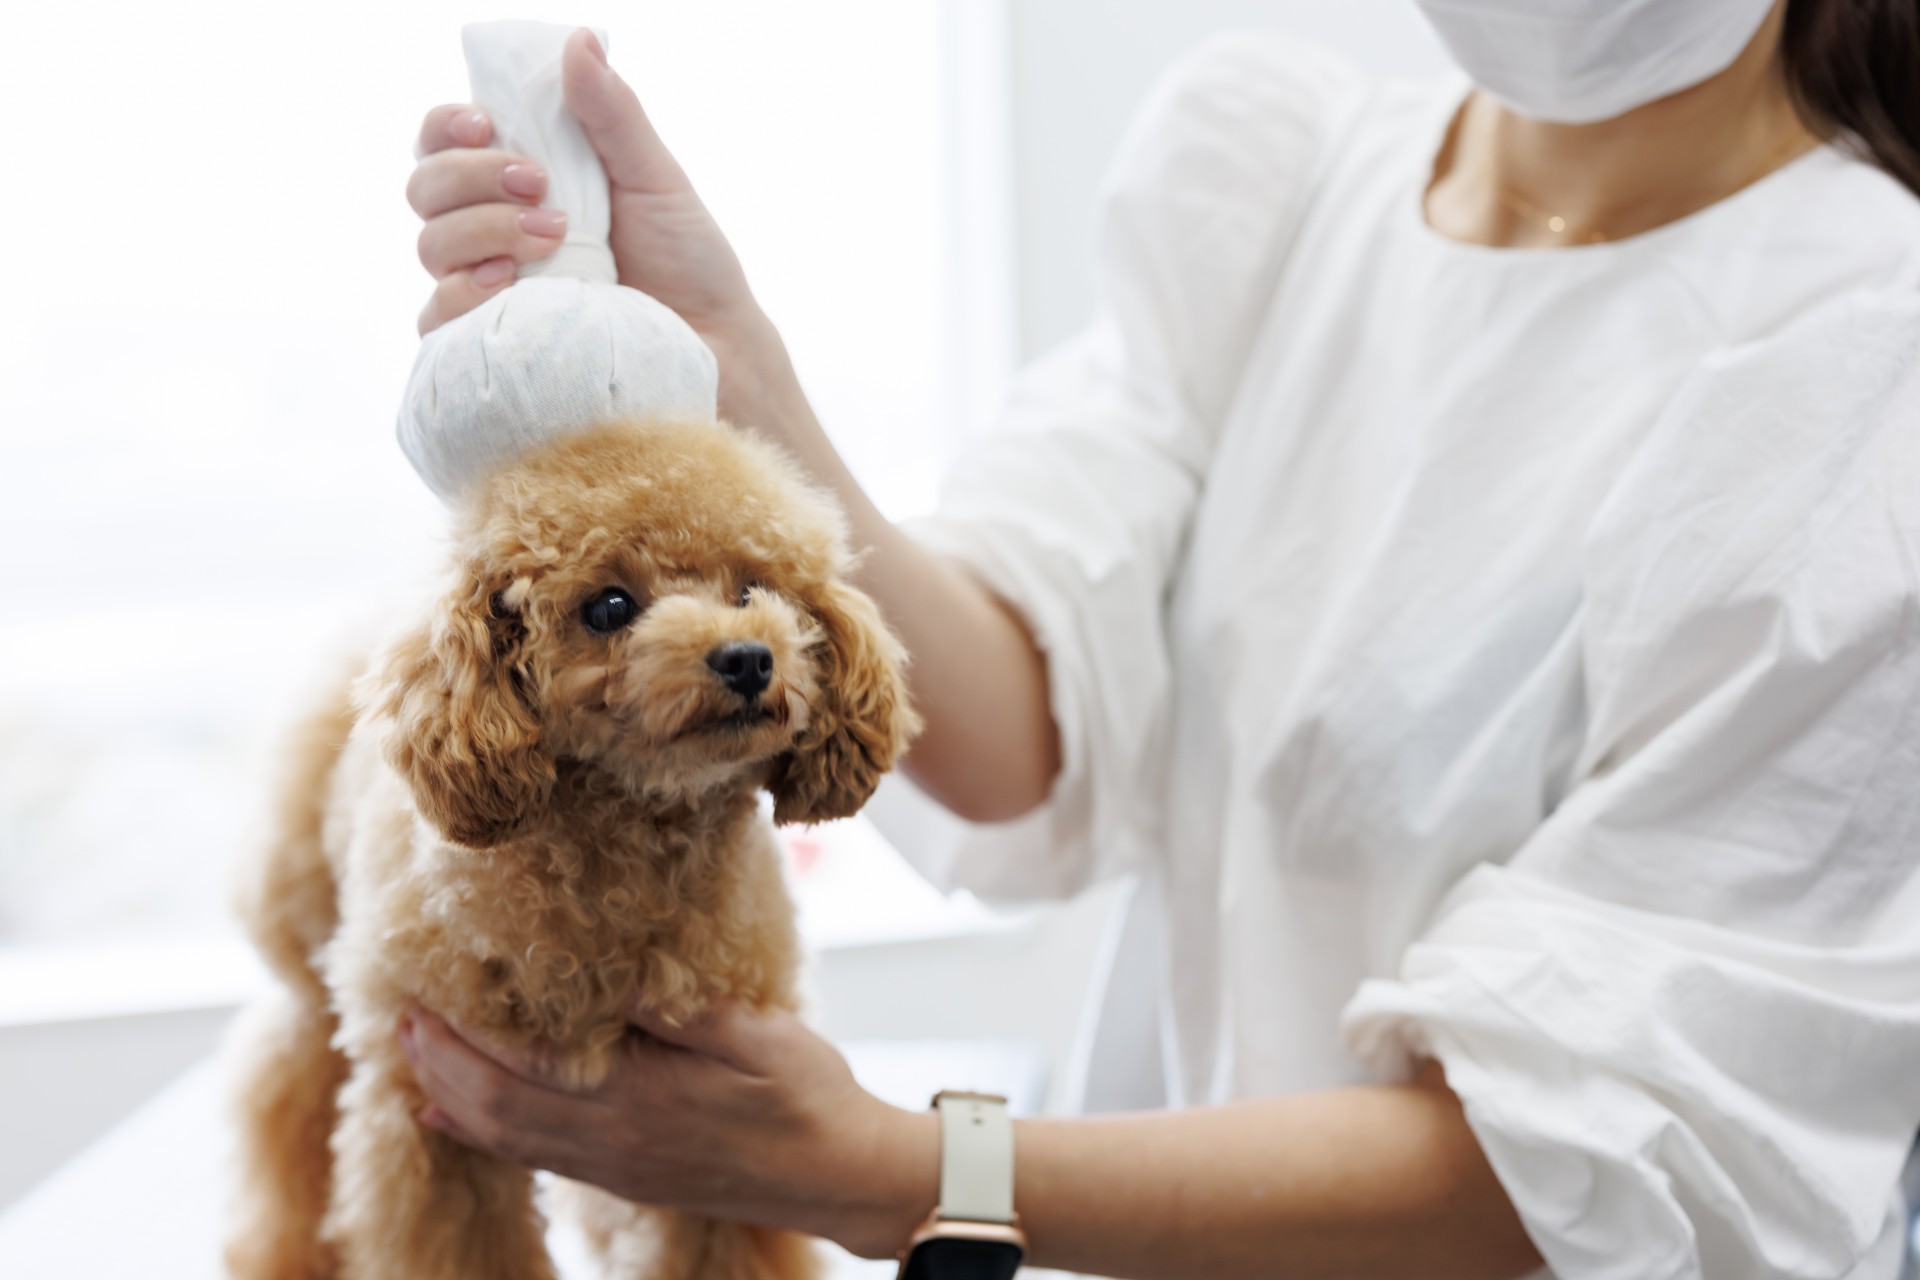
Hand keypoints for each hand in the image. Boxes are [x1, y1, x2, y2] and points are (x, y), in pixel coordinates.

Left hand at [398, 998, 936, 1258]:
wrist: (840, 1176)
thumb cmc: (810, 1095)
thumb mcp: (760, 1034)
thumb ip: (683, 1011)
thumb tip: (618, 976)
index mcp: (643, 1099)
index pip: (528, 1069)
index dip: (467, 1038)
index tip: (426, 998)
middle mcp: (616, 1141)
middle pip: (499, 1111)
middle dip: (441, 1067)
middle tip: (400, 1022)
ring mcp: (618, 1166)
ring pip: (510, 1140)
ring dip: (454, 1100)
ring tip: (415, 1062)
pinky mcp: (627, 1179)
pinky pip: (537, 1158)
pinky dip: (487, 1136)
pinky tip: (461, 1118)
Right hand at [407, 29, 757, 348]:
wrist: (714, 342)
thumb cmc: (687, 261)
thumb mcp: (655, 177)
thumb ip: (611, 115)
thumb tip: (578, 41)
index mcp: (522, 178)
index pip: (445, 141)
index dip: (446, 127)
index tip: (485, 125)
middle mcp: (494, 228)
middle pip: (427, 187)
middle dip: (473, 176)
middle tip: (539, 185)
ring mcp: (491, 287)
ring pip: (432, 246)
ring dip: (483, 230)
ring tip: (553, 239)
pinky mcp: (494, 343)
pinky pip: (438, 317)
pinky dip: (463, 295)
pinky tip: (510, 287)